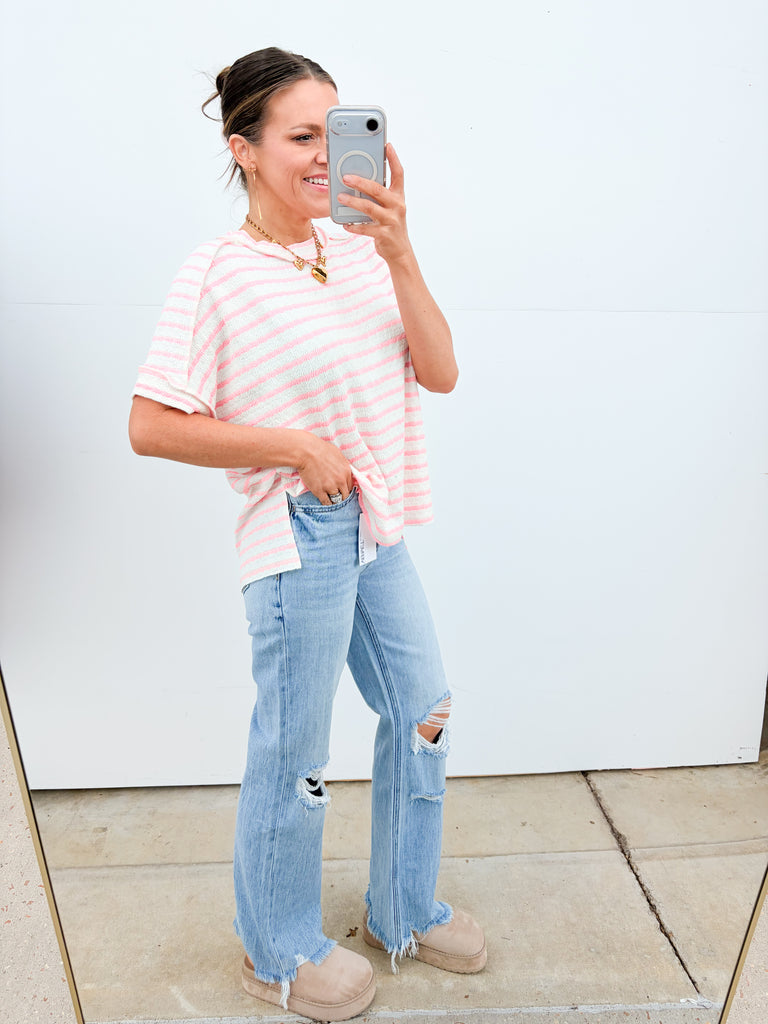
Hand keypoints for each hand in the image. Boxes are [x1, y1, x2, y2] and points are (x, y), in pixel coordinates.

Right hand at [295, 433, 353, 505]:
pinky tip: (324, 500)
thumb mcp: (337, 454)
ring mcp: (330, 487)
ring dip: (333, 500)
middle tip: (336, 496)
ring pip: (336, 500)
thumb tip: (343, 471)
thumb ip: (343, 465)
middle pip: (345, 495)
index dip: (345, 489)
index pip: (350, 486)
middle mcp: (340, 481)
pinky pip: (326, 502)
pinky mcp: (319, 491)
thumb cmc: (320, 449)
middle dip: (341, 496)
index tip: (341, 490)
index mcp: (346, 471)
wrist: (306, 451)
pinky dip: (326, 503)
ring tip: (329, 498)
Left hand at [337, 143, 412, 264]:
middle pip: (378, 189)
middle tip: (345, 177)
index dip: (393, 159)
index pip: (399, 173)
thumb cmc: (391, 225)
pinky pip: (365, 228)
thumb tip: (357, 182)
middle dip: (360, 182)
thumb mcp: (389, 208)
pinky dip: (353, 225)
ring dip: (353, 202)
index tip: (387, 145)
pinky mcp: (384, 234)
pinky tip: (345, 223)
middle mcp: (397, 206)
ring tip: (340, 197)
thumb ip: (379, 195)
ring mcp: (391, 220)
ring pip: (369, 207)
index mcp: (398, 196)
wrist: (400, 251)